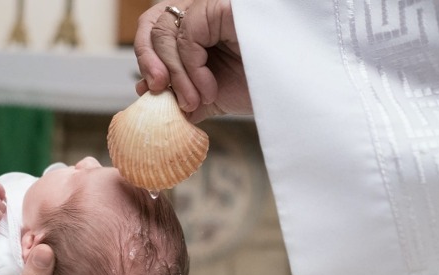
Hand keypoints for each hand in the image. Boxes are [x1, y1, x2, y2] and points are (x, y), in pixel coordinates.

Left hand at [134, 0, 251, 122]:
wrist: (293, 92)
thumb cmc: (259, 87)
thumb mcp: (210, 95)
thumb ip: (180, 94)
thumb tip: (145, 94)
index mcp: (196, 28)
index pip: (154, 29)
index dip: (145, 58)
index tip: (149, 92)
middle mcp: (201, 13)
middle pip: (153, 23)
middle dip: (150, 63)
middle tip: (159, 92)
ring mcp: (211, 7)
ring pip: (166, 31)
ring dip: (176, 75)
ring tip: (194, 101)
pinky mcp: (221, 7)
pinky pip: (187, 34)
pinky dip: (191, 68)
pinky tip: (209, 90)